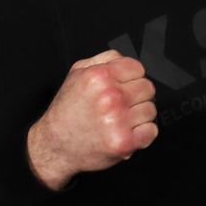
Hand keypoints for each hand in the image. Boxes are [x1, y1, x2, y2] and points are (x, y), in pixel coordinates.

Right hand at [26, 49, 157, 189]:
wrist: (54, 146)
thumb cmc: (67, 111)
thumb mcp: (77, 73)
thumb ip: (105, 59)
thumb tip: (125, 59)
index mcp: (100, 77)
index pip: (138, 69)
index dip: (132, 78)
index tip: (124, 87)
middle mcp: (110, 97)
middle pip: (148, 88)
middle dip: (137, 96)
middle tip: (121, 105)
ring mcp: (118, 121)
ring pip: (150, 109)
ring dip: (139, 115)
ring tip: (120, 120)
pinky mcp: (124, 142)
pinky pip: (152, 130)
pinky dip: (143, 133)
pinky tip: (127, 132)